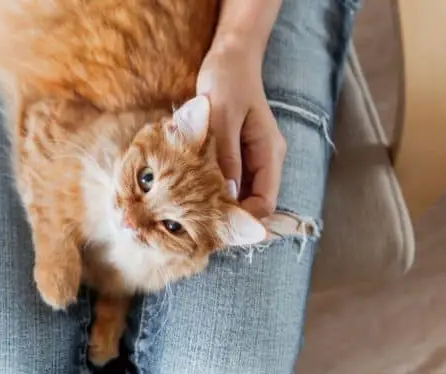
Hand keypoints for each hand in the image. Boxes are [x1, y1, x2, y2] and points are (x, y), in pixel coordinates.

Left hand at [196, 41, 285, 218]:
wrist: (230, 58)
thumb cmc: (226, 82)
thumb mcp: (223, 118)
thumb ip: (227, 156)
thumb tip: (227, 195)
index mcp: (270, 152)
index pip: (266, 203)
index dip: (244, 220)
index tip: (214, 228)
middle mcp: (265, 159)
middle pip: (254, 204)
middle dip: (229, 217)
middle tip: (196, 226)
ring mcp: (253, 158)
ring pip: (240, 195)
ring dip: (219, 205)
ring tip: (190, 212)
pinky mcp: (237, 154)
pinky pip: (229, 181)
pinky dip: (213, 189)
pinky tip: (191, 192)